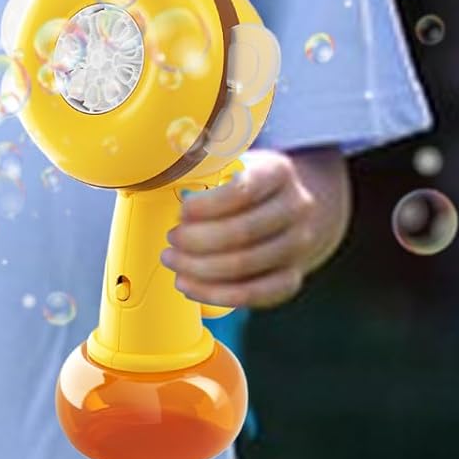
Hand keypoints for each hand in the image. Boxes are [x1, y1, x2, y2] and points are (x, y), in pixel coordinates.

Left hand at [159, 147, 351, 309]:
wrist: (296, 208)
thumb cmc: (251, 184)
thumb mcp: (236, 163)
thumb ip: (206, 169)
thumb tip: (159, 180)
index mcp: (278, 173)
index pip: (243, 191)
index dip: (206, 206)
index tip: (181, 211)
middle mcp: (297, 209)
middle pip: (242, 233)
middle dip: (196, 241)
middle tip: (170, 239)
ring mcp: (299, 246)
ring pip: (245, 267)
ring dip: (199, 269)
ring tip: (172, 261)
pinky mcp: (291, 277)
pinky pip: (254, 294)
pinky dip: (216, 294)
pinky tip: (189, 286)